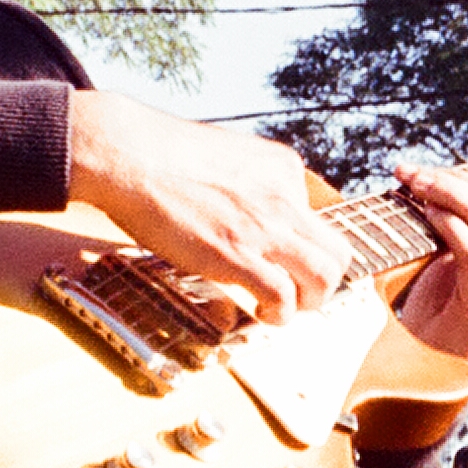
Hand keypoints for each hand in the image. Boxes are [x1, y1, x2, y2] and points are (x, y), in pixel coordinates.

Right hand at [67, 91, 351, 320]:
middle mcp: (285, 196)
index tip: (286, 262)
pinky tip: (260, 312)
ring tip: (283, 308)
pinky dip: (278, 314)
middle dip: (322, 282)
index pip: (319, 220)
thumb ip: (248, 184)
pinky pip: (283, 297)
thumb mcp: (226, 157)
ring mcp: (266, 225)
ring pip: (324, 278)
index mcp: (283, 169)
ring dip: (309, 302)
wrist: (129, 153)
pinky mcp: (238, 254)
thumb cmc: (159, 154)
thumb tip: (245, 213)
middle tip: (296, 292)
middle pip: (338, 253)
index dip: (304, 249)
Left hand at [389, 164, 467, 369]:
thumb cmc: (439, 315)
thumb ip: (462, 229)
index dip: (464, 174)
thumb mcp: (456, 263)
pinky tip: (426, 214)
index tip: (423, 169)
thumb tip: (439, 183)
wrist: (429, 373)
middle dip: (452, 180)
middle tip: (411, 174)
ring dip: (448, 197)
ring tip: (414, 188)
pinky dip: (449, 226)